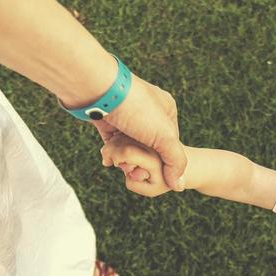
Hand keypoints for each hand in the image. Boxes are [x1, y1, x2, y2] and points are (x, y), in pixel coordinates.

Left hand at [92, 74, 186, 191]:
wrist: (96, 90)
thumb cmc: (135, 108)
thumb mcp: (164, 135)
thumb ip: (175, 161)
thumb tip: (178, 186)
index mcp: (166, 109)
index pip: (171, 143)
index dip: (162, 160)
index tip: (152, 170)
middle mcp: (148, 113)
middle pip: (149, 147)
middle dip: (140, 161)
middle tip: (131, 169)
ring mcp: (127, 117)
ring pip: (130, 147)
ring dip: (125, 159)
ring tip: (118, 163)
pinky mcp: (109, 122)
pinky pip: (114, 144)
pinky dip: (112, 154)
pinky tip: (109, 160)